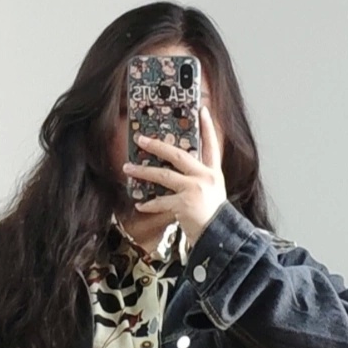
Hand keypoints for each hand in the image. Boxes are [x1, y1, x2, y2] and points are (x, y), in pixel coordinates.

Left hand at [123, 104, 225, 244]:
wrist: (219, 236)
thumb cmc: (213, 218)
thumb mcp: (212, 193)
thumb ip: (199, 181)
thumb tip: (178, 173)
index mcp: (213, 173)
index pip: (212, 145)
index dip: (207, 127)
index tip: (202, 111)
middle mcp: (204, 177)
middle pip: (178, 155)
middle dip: (158, 146)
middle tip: (141, 139)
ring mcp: (194, 190)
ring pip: (163, 175)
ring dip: (143, 171)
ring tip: (128, 168)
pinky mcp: (183, 204)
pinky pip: (160, 202)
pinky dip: (149, 204)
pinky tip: (140, 205)